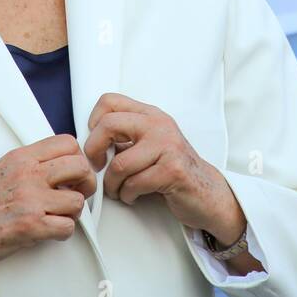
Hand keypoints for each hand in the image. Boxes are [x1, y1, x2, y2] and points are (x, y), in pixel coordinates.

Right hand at [0, 134, 97, 268]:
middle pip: (81, 167)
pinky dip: (62, 232)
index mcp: (22, 158)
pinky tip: (50, 231)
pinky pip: (67, 227)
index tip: (74, 172)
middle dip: (84, 183)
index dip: (78, 158)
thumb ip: (35, 162)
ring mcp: (30, 200)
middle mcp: (28, 175)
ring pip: (77, 201)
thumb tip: (66, 165)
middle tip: (75, 193)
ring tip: (57, 216)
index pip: (68, 143)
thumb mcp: (7, 168)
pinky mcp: (31, 225)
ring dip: (72, 213)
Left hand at [82, 93, 247, 247]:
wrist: (206, 192)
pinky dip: (127, 195)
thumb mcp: (149, 144)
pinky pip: (133, 184)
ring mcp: (168, 146)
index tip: (96, 143)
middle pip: (108, 125)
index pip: (109, 101)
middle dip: (94, 151)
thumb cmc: (172, 170)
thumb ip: (126, 136)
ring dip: (112, 185)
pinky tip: (134, 196)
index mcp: (150, 115)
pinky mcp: (172, 170)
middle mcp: (159, 125)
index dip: (93, 122)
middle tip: (97, 167)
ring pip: (118, 164)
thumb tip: (90, 140)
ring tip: (119, 189)